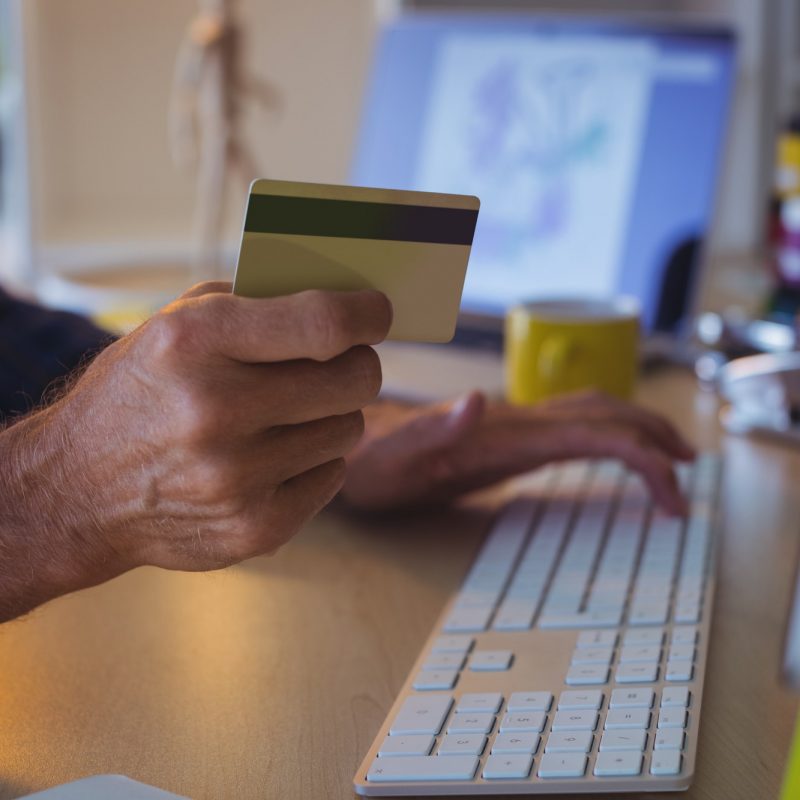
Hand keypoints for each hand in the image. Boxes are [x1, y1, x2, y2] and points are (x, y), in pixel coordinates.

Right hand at [0, 282, 390, 619]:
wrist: (77, 489)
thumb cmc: (140, 391)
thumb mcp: (176, 324)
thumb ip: (256, 303)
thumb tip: (346, 298)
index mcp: (194, 342)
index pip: (324, 323)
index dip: (368, 315)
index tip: (378, 313)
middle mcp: (215, 410)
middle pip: (355, 380)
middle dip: (356, 366)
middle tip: (339, 365)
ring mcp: (236, 478)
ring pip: (348, 429)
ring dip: (329, 416)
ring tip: (286, 415)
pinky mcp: (254, 528)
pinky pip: (333, 476)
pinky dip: (314, 462)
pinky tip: (272, 458)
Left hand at [342, 390, 694, 514]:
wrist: (356, 447)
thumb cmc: (372, 460)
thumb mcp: (394, 455)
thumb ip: (434, 428)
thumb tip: (476, 399)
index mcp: (504, 431)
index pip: (593, 432)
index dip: (642, 456)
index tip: (674, 491)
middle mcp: (516, 421)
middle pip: (604, 415)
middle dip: (655, 439)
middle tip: (689, 473)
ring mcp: (514, 425)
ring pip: (592, 414)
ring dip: (637, 431)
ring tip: (670, 458)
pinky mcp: (506, 436)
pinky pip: (570, 429)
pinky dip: (606, 438)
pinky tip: (611, 453)